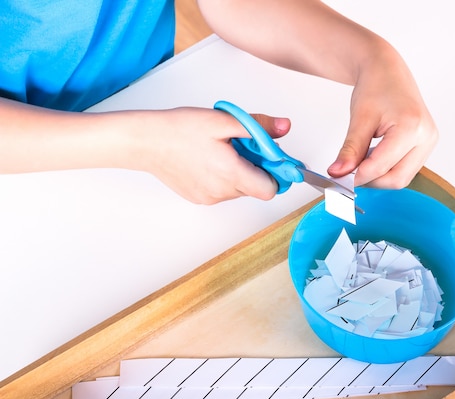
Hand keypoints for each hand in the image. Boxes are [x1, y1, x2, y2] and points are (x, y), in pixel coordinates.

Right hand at [136, 107, 290, 204]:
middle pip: (256, 188)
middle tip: (242, 146)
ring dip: (239, 172)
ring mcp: (209, 198)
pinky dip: (224, 178)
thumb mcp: (224, 121)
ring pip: (239, 190)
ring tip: (222, 151)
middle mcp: (221, 192)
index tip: (273, 158)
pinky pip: (222, 191)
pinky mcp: (199, 198)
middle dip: (256, 168)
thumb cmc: (179, 129)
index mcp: (230, 173)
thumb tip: (285, 127)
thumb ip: (259, 127)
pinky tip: (209, 160)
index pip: (270, 189)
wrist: (146, 141)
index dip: (276, 173)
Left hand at [327, 47, 437, 188]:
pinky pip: (405, 170)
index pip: (381, 166)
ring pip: (401, 178)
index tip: (340, 178)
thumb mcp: (359, 118)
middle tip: (349, 171)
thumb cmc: (376, 86)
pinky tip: (373, 156)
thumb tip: (338, 173)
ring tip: (362, 158)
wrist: (387, 71)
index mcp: (411, 127)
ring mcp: (428, 143)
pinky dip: (386, 170)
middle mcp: (426, 136)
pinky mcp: (425, 147)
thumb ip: (349, 150)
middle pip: (396, 179)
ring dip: (378, 176)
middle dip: (370, 179)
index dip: (358, 176)